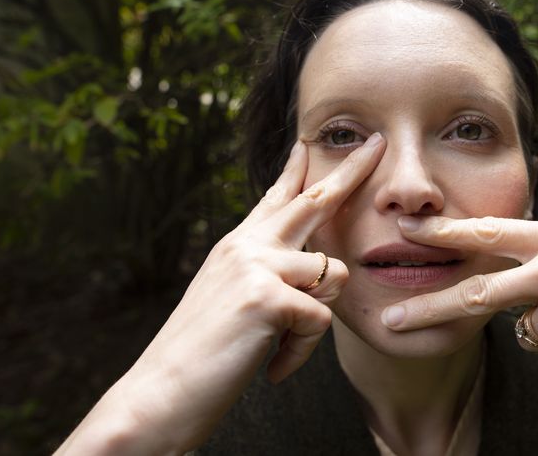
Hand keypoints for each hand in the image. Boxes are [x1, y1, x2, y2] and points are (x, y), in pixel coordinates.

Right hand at [58, 133, 385, 454]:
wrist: (159, 394)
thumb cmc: (202, 356)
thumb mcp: (234, 302)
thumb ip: (270, 276)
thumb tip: (320, 271)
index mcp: (238, 247)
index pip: (275, 198)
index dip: (296, 170)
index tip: (309, 143)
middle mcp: (246, 246)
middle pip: (313, 200)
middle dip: (352, 171)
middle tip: (378, 143)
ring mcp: (254, 265)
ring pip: (333, 274)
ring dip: (315, 319)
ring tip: (277, 345)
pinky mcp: (265, 296)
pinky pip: (320, 319)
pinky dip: (302, 352)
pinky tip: (272, 365)